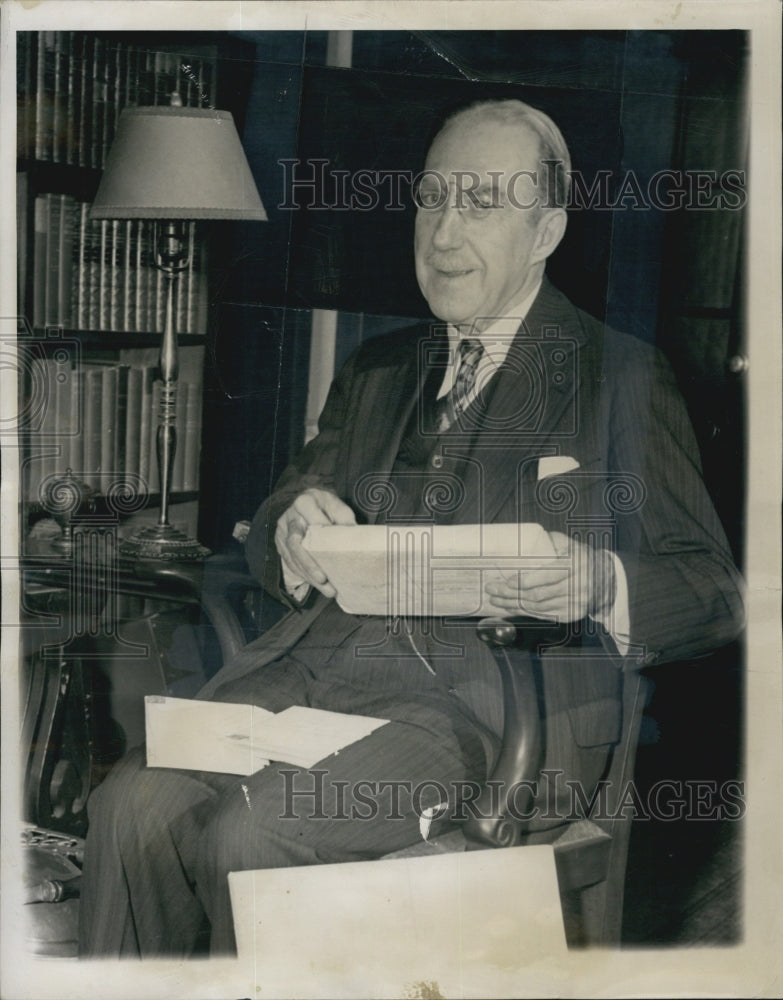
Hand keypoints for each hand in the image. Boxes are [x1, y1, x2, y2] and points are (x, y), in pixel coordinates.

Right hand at [275, 488, 355, 597]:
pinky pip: (290, 564)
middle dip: (309, 564)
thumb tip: (355, 538)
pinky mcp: (281, 546)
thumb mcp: (337, 505)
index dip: (322, 536)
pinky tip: (318, 585)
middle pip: (295, 544)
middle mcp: (289, 519)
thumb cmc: (325, 505)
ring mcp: (282, 534)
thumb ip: (345, 519)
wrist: (308, 502)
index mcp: (304, 503)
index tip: (336, 548)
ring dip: (309, 575)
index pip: (312, 520)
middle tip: (324, 579)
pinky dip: (305, 576)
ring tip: (327, 590)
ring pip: (292, 558)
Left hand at [484, 531, 615, 622]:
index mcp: (575, 565)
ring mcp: (575, 604)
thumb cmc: (581, 557)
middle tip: (492, 590)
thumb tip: (520, 542)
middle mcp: (577, 586)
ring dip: (513, 605)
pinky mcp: (572, 615)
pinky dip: (525, 612)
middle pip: (538, 594)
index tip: (507, 581)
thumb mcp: (568, 544)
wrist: (606, 579)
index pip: (547, 576)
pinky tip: (510, 608)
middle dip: (511, 594)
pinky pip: (544, 615)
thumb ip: (547, 542)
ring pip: (538, 607)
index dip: (525, 581)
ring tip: (496, 600)